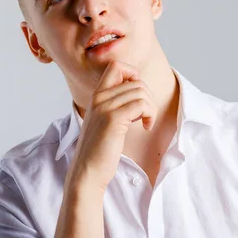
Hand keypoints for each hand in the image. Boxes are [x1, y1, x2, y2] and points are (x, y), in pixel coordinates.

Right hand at [66, 61, 156, 191]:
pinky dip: (150, 114)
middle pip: (135, 80)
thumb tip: (138, 91)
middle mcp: (99, 97)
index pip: (116, 66)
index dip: (133, 74)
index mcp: (97, 95)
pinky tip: (146, 126)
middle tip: (145, 115)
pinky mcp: (114, 119)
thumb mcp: (105, 120)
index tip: (138, 95)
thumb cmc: (100, 149)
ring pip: (141, 91)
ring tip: (146, 121)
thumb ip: (115, 104)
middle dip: (148, 97)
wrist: (87, 171)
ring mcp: (105, 107)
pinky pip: (142, 105)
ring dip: (150, 107)